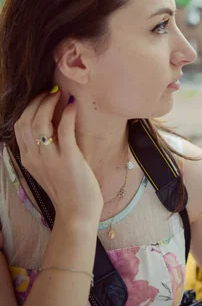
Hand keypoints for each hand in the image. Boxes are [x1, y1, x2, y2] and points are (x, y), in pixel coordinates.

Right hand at [14, 88, 102, 223]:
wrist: (77, 213)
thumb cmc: (68, 189)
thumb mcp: (49, 167)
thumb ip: (46, 148)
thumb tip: (54, 122)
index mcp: (28, 158)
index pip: (20, 126)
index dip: (30, 107)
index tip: (43, 97)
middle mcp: (35, 157)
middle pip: (26, 120)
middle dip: (37, 101)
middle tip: (51, 92)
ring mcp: (50, 159)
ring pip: (39, 123)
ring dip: (49, 104)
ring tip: (59, 95)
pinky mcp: (68, 159)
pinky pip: (64, 130)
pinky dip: (67, 114)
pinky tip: (73, 105)